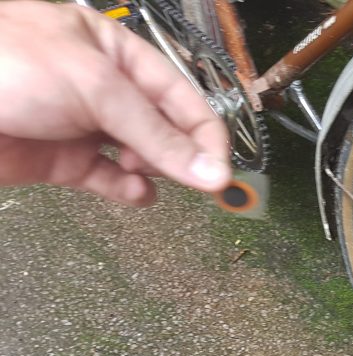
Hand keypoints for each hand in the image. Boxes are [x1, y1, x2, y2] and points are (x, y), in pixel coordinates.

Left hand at [0, 1, 230, 205]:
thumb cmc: (4, 65)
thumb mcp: (94, 88)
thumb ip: (156, 134)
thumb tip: (212, 172)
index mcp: (112, 50)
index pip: (179, 94)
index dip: (204, 132)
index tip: (220, 171)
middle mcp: (99, 87)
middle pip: (162, 127)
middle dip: (181, 154)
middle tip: (199, 184)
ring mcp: (79, 125)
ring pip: (137, 156)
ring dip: (153, 173)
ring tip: (150, 179)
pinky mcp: (60, 160)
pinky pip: (106, 179)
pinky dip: (126, 190)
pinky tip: (137, 195)